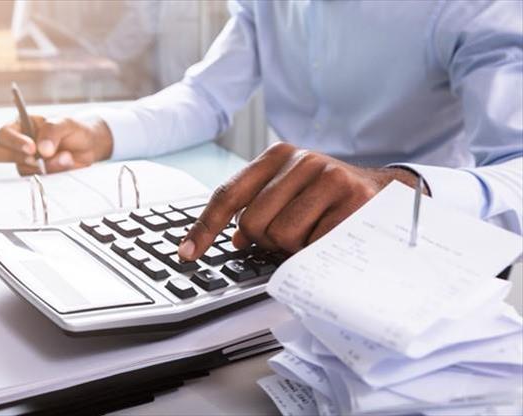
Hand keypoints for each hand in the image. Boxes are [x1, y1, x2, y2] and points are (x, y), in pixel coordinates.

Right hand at [0, 115, 113, 174]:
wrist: (89, 146)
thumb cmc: (73, 130)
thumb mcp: (65, 123)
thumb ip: (52, 131)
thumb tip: (42, 150)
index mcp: (21, 126)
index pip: (4, 134)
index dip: (14, 142)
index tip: (32, 148)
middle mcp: (18, 145)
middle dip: (16, 157)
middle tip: (36, 159)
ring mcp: (26, 162)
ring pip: (21, 170)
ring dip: (44, 167)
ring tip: (65, 157)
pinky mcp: (37, 175)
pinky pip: (37, 180)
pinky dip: (53, 174)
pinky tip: (65, 165)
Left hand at [178, 142, 424, 259]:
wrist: (387, 193)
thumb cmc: (329, 197)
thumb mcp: (291, 191)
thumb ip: (258, 208)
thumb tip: (235, 238)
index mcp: (278, 155)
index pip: (229, 194)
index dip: (205, 228)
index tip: (187, 253)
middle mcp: (302, 161)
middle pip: (254, 223)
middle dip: (268, 240)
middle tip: (293, 233)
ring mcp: (329, 178)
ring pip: (282, 236)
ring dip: (295, 247)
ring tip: (315, 232)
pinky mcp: (353, 200)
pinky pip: (314, 245)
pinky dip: (317, 250)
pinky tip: (332, 236)